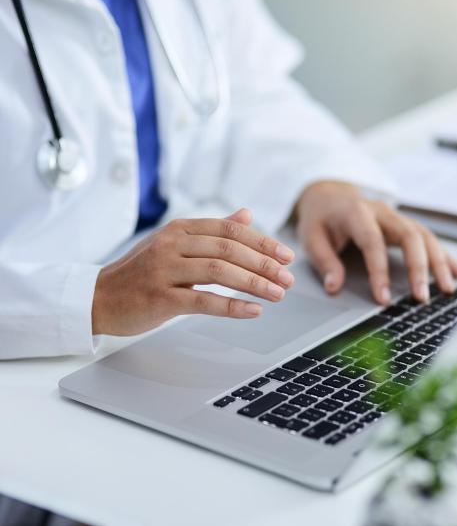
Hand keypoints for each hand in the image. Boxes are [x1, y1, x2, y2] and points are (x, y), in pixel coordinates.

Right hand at [92, 208, 294, 335]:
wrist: (99, 298)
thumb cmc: (140, 273)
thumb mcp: (175, 244)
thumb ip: (211, 230)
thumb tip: (246, 215)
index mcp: (179, 229)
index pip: (230, 230)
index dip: (262, 241)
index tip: (286, 256)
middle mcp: (172, 244)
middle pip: (228, 249)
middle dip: (264, 264)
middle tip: (288, 279)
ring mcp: (164, 270)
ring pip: (219, 272)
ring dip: (254, 283)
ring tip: (277, 295)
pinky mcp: (159, 298)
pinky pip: (203, 300)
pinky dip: (232, 305)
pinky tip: (253, 311)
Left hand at [295, 181, 456, 304]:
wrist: (329, 194)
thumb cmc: (321, 219)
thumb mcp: (311, 238)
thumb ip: (325, 262)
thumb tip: (334, 287)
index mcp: (357, 212)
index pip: (373, 243)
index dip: (379, 272)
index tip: (383, 299)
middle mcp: (383, 212)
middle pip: (409, 236)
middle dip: (418, 268)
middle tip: (421, 297)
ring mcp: (397, 216)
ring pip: (425, 236)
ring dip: (438, 263)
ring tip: (446, 290)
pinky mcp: (406, 224)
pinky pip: (430, 239)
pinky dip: (445, 256)